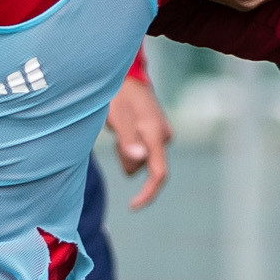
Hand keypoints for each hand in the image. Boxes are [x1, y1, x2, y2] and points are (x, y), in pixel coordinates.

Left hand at [104, 67, 172, 207]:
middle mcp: (164, 136)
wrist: (127, 73)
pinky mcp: (156, 131)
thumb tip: (138, 163)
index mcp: (156, 135)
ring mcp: (162, 133)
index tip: (133, 206)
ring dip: (127, 150)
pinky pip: (141, 149)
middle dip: (128, 158)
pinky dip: (129, 144)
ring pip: (141, 158)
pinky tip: (123, 126)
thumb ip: (128, 141)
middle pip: (145, 166)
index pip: (159, 174)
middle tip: (115, 133)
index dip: (148, 194)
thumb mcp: (117, 118)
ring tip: (118, 126)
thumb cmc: (119, 95)